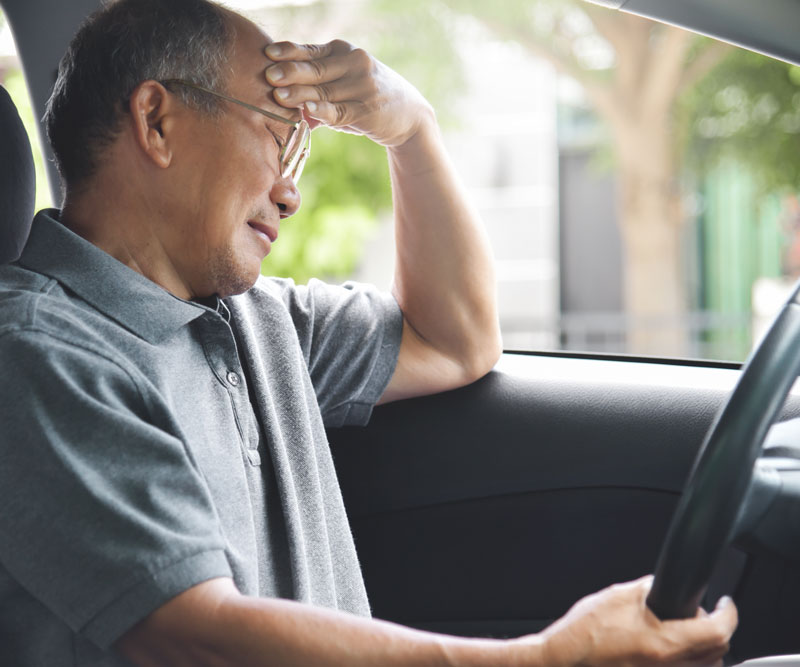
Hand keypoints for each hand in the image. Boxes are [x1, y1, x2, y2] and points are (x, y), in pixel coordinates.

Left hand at [264, 40, 432, 147]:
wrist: (409, 115)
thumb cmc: (365, 99)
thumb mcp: (343, 86)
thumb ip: (315, 90)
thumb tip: (280, 102)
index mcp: (343, 52)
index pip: (311, 50)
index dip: (288, 52)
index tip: (267, 53)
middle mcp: (354, 64)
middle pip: (315, 69)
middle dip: (290, 72)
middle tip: (268, 76)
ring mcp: (362, 86)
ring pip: (325, 91)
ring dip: (300, 94)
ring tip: (279, 97)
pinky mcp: (368, 110)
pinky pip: (341, 111)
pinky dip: (324, 111)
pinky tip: (309, 110)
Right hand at [520, 576, 736, 666]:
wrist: (563, 660)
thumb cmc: (584, 633)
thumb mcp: (618, 597)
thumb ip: (648, 589)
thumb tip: (664, 585)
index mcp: (663, 644)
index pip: (717, 631)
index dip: (728, 613)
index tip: (725, 603)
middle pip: (718, 652)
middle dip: (717, 629)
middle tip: (702, 614)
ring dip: (705, 649)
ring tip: (687, 633)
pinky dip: (687, 662)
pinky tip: (668, 649)